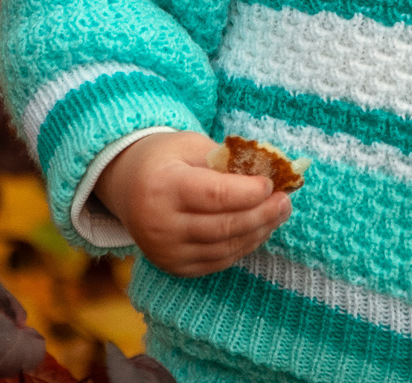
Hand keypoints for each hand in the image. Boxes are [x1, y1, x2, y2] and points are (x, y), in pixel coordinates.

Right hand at [92, 131, 290, 275]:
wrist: (126, 186)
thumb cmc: (164, 158)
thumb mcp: (190, 145)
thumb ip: (225, 160)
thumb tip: (269, 172)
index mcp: (162, 187)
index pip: (214, 196)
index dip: (248, 192)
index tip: (272, 183)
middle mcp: (160, 225)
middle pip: (223, 226)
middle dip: (261, 214)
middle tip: (285, 202)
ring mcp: (165, 251)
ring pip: (224, 248)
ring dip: (258, 232)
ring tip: (278, 214)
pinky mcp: (174, 267)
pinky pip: (218, 261)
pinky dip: (243, 246)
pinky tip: (258, 230)